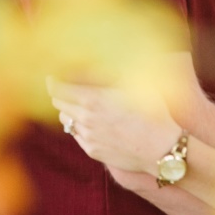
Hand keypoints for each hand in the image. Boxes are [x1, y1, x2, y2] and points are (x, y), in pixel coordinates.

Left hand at [48, 78, 181, 174]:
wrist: (162, 149)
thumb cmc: (153, 111)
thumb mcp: (134, 83)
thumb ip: (109, 73)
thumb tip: (93, 63)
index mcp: (93, 99)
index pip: (58, 88)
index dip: (52, 80)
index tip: (54, 74)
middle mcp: (86, 119)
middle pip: (58, 103)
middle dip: (60, 92)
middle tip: (67, 85)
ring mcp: (87, 137)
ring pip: (65, 119)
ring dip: (69, 109)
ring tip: (82, 102)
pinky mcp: (92, 151)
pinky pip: (76, 134)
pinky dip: (79, 125)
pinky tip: (93, 120)